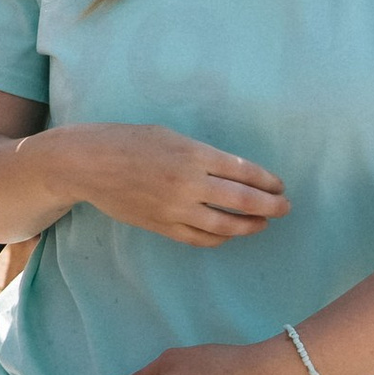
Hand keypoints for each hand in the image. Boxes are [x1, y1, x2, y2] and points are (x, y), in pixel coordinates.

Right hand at [67, 124, 289, 247]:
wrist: (88, 163)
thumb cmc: (129, 141)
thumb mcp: (170, 136)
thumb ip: (202, 155)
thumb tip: (234, 173)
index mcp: (193, 154)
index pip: (243, 172)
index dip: (267, 182)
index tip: (280, 186)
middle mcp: (188, 183)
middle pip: (243, 201)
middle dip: (270, 206)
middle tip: (284, 208)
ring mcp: (175, 208)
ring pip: (225, 225)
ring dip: (250, 226)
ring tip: (262, 224)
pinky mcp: (162, 226)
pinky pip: (200, 238)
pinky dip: (220, 237)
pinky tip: (229, 232)